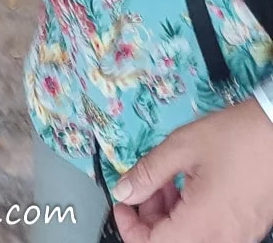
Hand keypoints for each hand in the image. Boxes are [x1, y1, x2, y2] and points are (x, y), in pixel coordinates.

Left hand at [112, 99, 272, 242]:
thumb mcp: (182, 147)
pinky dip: (192, 215)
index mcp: (203, 224)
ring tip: (170, 179)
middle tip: (148, 183)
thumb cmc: (236, 137)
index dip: (130, 227)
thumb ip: (148, 172)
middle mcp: (222, 239)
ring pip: (190, 238)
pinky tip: (191, 186)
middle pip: (171, 242)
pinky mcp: (246, 229)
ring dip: (171, 215)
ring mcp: (237, 237)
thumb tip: (124, 190)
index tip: (123, 204)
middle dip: (150, 216)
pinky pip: (210, 232)